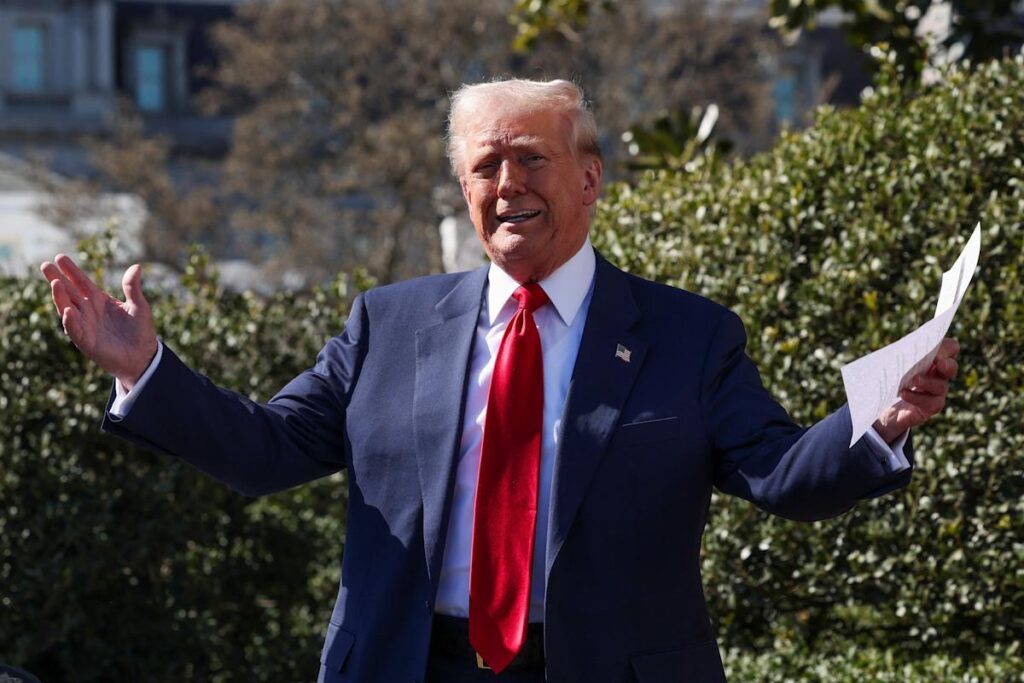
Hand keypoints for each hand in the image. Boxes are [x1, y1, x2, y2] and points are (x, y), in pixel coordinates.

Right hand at [40, 254, 158, 388]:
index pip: (82, 282)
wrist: (143, 356)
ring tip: (55, 282)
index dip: (71, 271)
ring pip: (68, 309)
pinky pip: (75, 330)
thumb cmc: (140, 331)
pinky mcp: (87, 342)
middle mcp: (88, 311)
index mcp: (99, 301)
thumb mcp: (139, 306)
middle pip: (69, 292)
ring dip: (60, 297)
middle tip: (45, 264)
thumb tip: (137, 266)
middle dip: (57, 279)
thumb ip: (133, 287)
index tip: (60, 257)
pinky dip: (70, 321)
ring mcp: (85, 326)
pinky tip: (68, 311)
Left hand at [872, 337, 959, 443]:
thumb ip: (900, 354)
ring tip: (913, 380)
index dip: (945, 347)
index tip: (932, 347)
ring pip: (940, 386)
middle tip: (938, 362)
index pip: (950, 348)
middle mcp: (939, 375)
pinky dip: (916, 397)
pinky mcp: (929, 407)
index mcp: (933, 359)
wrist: (880, 404)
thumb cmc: (888, 377)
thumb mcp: (892, 363)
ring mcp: (936, 392)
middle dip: (947, 364)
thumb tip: (903, 348)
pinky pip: (929, 403)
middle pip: (951, 367)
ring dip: (927, 381)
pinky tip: (903, 393)